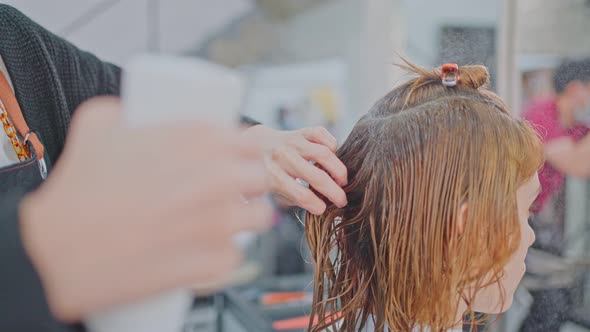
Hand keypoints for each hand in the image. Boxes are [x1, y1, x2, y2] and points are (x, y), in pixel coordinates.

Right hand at [19, 97, 271, 320]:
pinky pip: (235, 257)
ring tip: (224, 223)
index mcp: (202, 139)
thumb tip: (134, 112)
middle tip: (229, 191)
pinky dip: (224, 256)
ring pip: (259, 218)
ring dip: (246, 220)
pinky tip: (206, 252)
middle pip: (260, 177)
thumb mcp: (97, 124)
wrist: (54, 250)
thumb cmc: (76, 188)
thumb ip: (126, 110)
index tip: (235, 158)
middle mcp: (219, 178)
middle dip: (249, 183)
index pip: (249, 140)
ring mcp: (220, 223)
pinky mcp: (213, 262)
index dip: (244, 150)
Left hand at [243, 125, 346, 214]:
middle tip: (342, 200)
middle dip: (334, 192)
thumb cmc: (271, 175)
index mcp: (272, 176)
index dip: (316, 205)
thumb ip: (295, 199)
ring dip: (338, 170)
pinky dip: (332, 144)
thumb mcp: (275, 192)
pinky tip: (332, 156)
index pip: (300, 194)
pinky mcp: (300, 131)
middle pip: (316, 177)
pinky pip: (321, 134)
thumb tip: (321, 206)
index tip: (323, 209)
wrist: (258, 146)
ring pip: (324, 154)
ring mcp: (292, 142)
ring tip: (342, 180)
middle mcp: (283, 157)